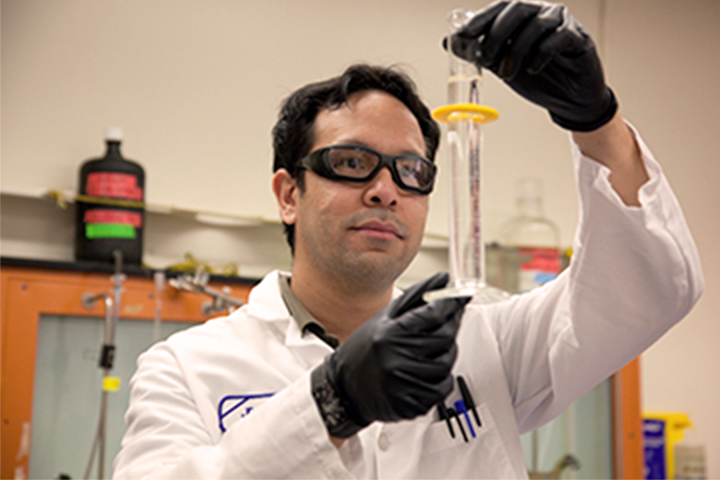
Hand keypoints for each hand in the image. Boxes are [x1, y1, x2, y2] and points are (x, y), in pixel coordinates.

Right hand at [311, 273, 469, 437]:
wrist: (344, 388)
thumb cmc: (365, 349)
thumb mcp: (385, 317)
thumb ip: (417, 296)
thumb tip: (443, 279)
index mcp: (389, 334)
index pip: (433, 314)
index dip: (451, 304)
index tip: (459, 298)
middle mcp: (396, 359)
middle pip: (445, 338)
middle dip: (449, 328)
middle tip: (443, 324)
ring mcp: (404, 384)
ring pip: (446, 363)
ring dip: (443, 355)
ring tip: (424, 352)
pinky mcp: (411, 404)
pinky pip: (442, 388)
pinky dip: (440, 379)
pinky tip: (423, 372)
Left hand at [448, 0, 616, 131]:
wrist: (569, 100)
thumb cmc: (538, 79)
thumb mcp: (502, 67)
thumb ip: (480, 53)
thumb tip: (449, 42)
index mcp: (522, 16)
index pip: (499, 7)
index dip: (480, 19)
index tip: (463, 36)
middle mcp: (542, 13)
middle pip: (517, 9)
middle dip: (496, 35)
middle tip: (485, 60)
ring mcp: (562, 23)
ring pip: (536, 24)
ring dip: (516, 50)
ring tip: (507, 74)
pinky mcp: (578, 39)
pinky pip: (559, 38)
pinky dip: (541, 54)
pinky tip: (533, 69)